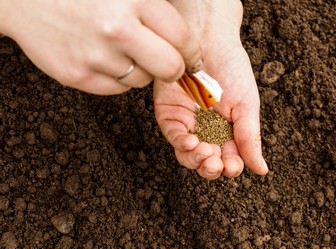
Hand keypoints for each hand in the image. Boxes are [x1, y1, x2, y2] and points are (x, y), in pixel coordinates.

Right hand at [0, 0, 201, 93]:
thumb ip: (155, 4)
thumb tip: (185, 37)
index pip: (183, 38)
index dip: (193, 53)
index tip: (193, 59)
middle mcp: (117, 28)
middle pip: (170, 68)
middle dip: (174, 69)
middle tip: (169, 64)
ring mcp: (96, 55)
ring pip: (142, 81)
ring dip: (141, 70)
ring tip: (122, 51)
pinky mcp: (78, 76)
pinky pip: (117, 89)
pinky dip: (118, 78)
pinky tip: (104, 58)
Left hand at [154, 1, 267, 179]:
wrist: (210, 39)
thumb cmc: (233, 69)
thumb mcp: (247, 106)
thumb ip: (250, 139)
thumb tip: (262, 170)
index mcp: (227, 132)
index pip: (227, 159)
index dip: (229, 167)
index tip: (233, 166)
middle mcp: (206, 131)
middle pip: (205, 162)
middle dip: (211, 168)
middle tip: (217, 163)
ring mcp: (187, 124)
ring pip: (188, 155)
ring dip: (196, 160)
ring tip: (206, 154)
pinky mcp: (169, 114)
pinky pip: (173, 136)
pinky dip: (182, 144)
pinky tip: (192, 143)